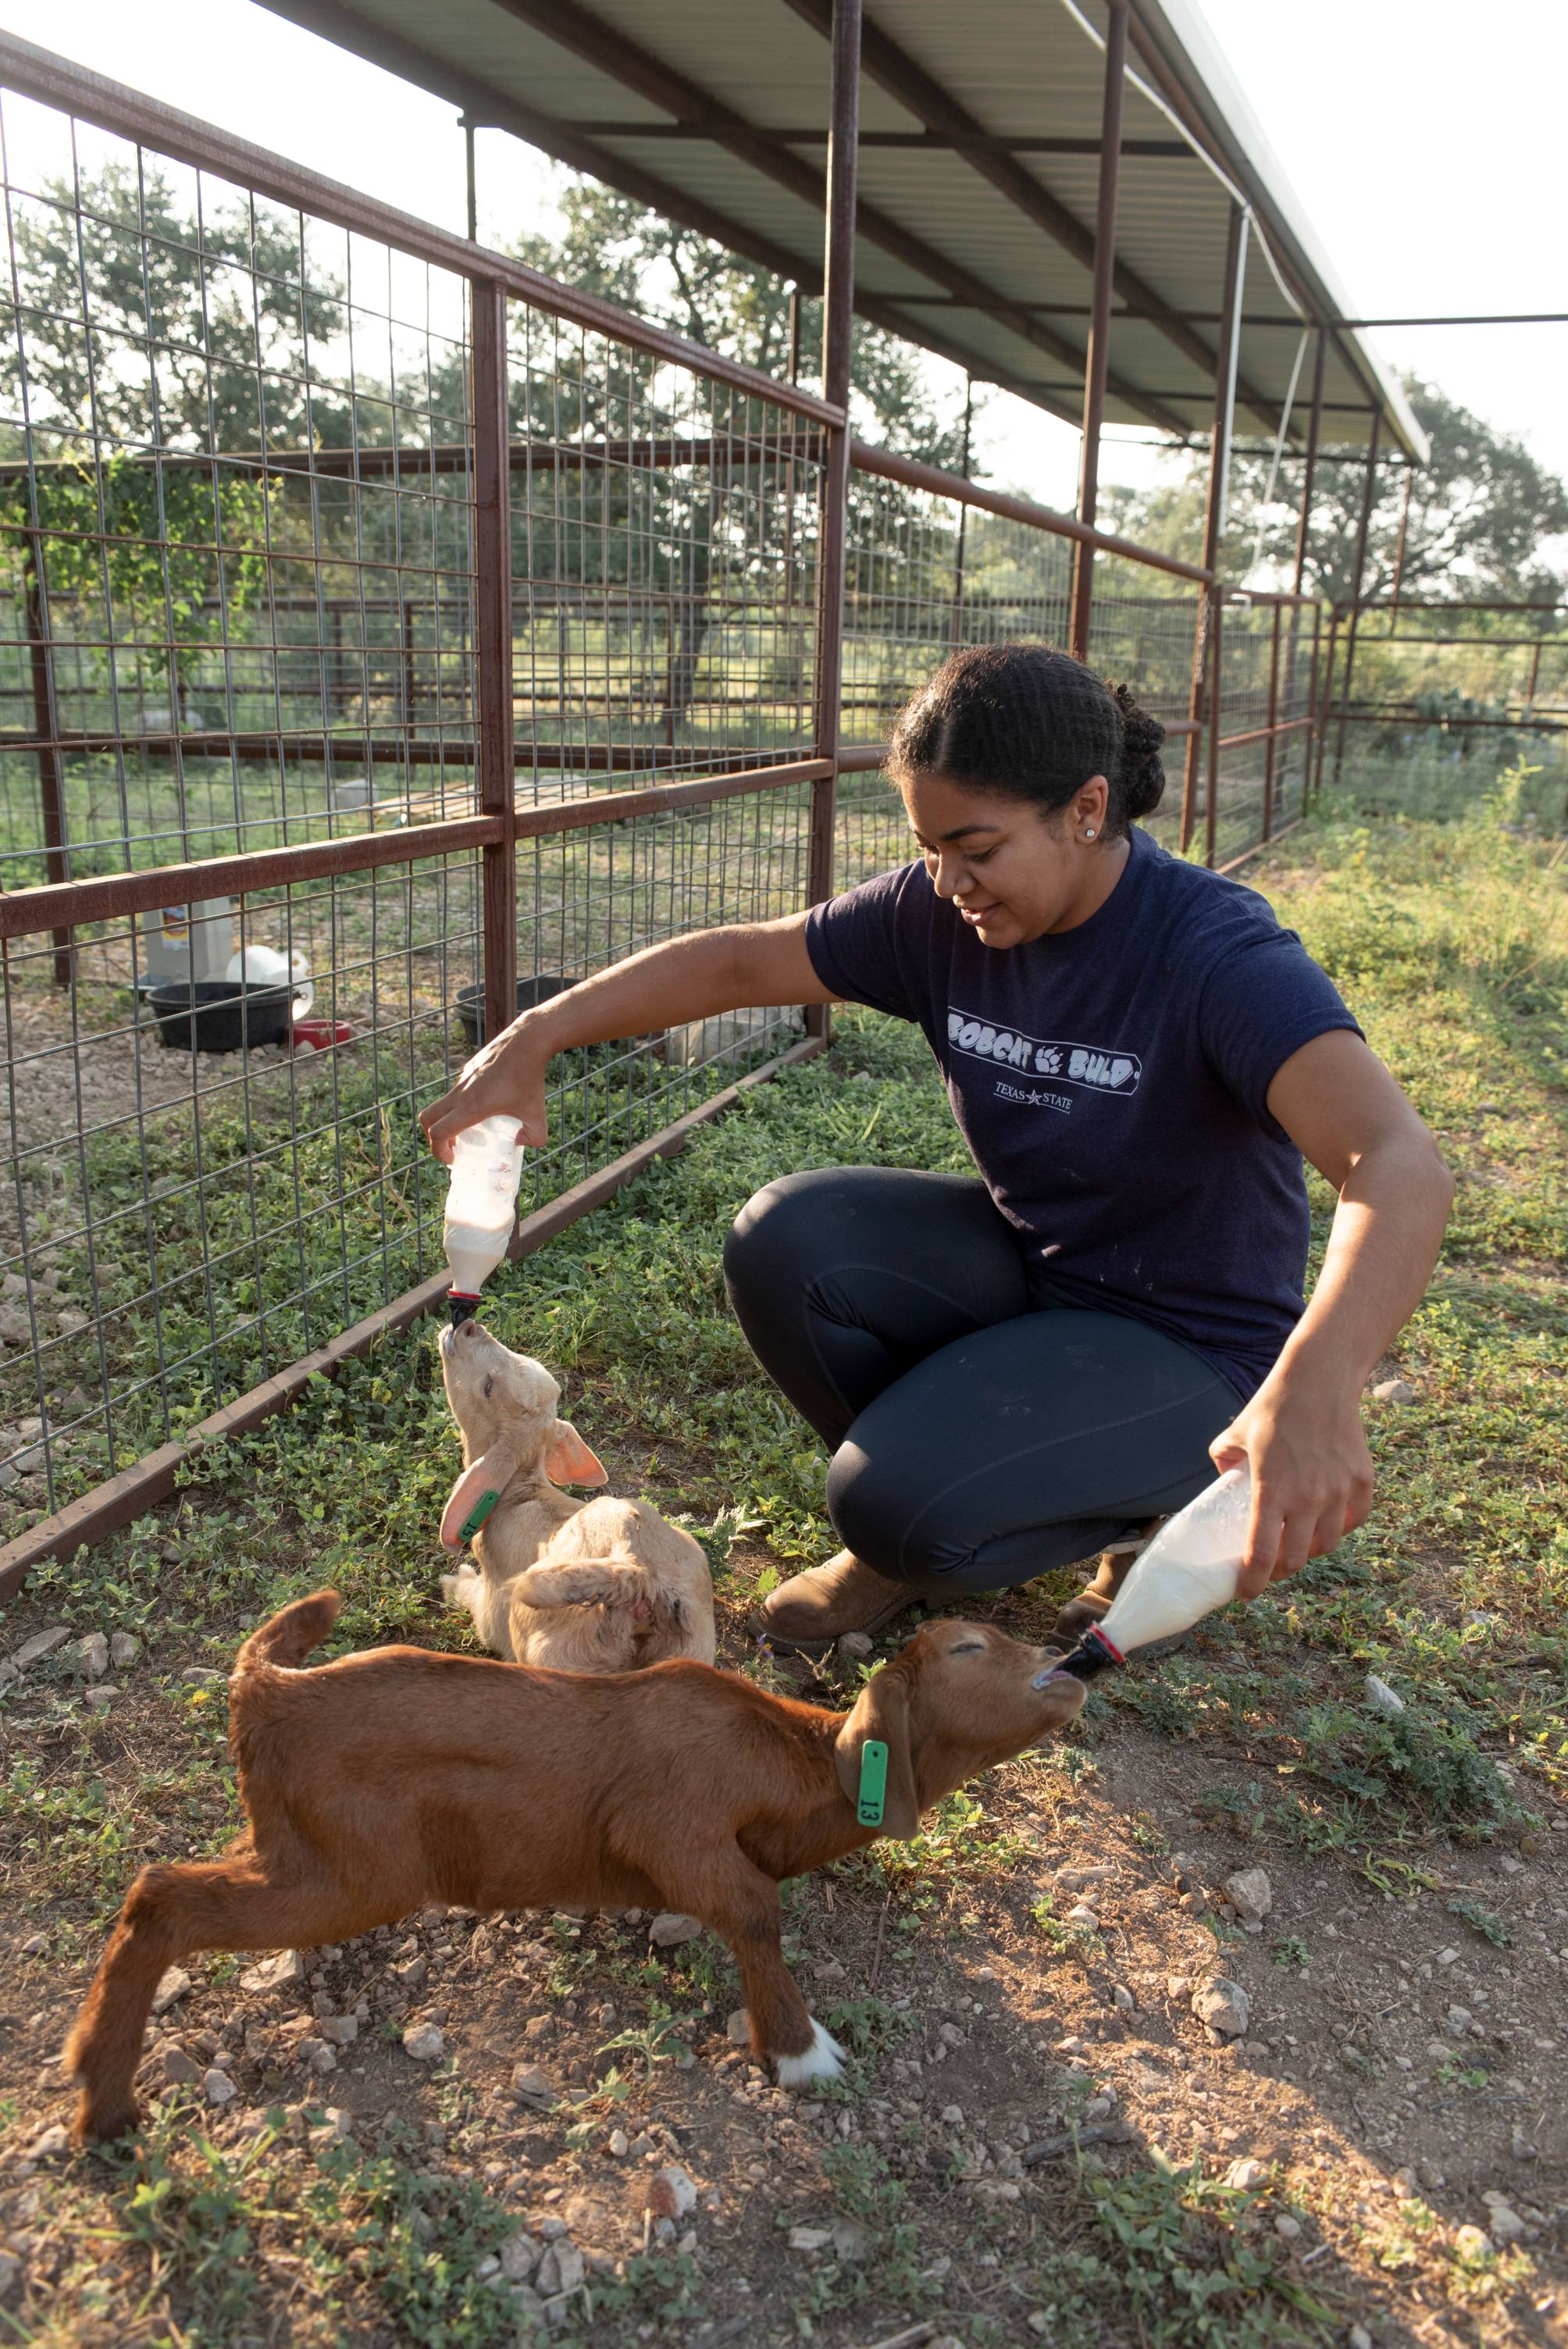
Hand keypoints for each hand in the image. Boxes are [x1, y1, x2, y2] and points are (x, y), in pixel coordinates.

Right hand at [419, 1020, 549, 1162]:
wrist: (527, 1042)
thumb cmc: (531, 1078)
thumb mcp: (538, 1114)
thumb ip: (535, 1137)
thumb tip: (519, 1143)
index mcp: (472, 1107)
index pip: (438, 1132)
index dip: (438, 1151)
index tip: (453, 1159)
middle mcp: (461, 1093)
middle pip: (427, 1118)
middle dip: (432, 1137)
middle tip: (451, 1147)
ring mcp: (462, 1079)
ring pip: (441, 1104)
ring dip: (447, 1119)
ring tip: (469, 1129)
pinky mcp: (468, 1069)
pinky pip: (457, 1091)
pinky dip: (460, 1104)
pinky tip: (486, 1104)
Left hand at [1209, 1369, 1374, 1597]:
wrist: (1320, 1378)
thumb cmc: (1273, 1405)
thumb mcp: (1235, 1433)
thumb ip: (1224, 1461)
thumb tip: (1223, 1480)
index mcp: (1271, 1490)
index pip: (1261, 1555)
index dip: (1251, 1582)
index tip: (1243, 1592)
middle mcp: (1308, 1497)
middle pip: (1296, 1560)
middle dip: (1279, 1571)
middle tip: (1268, 1567)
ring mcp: (1339, 1491)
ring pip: (1327, 1544)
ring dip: (1309, 1551)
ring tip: (1296, 1543)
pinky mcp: (1362, 1481)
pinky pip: (1354, 1521)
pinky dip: (1340, 1528)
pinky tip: (1326, 1522)